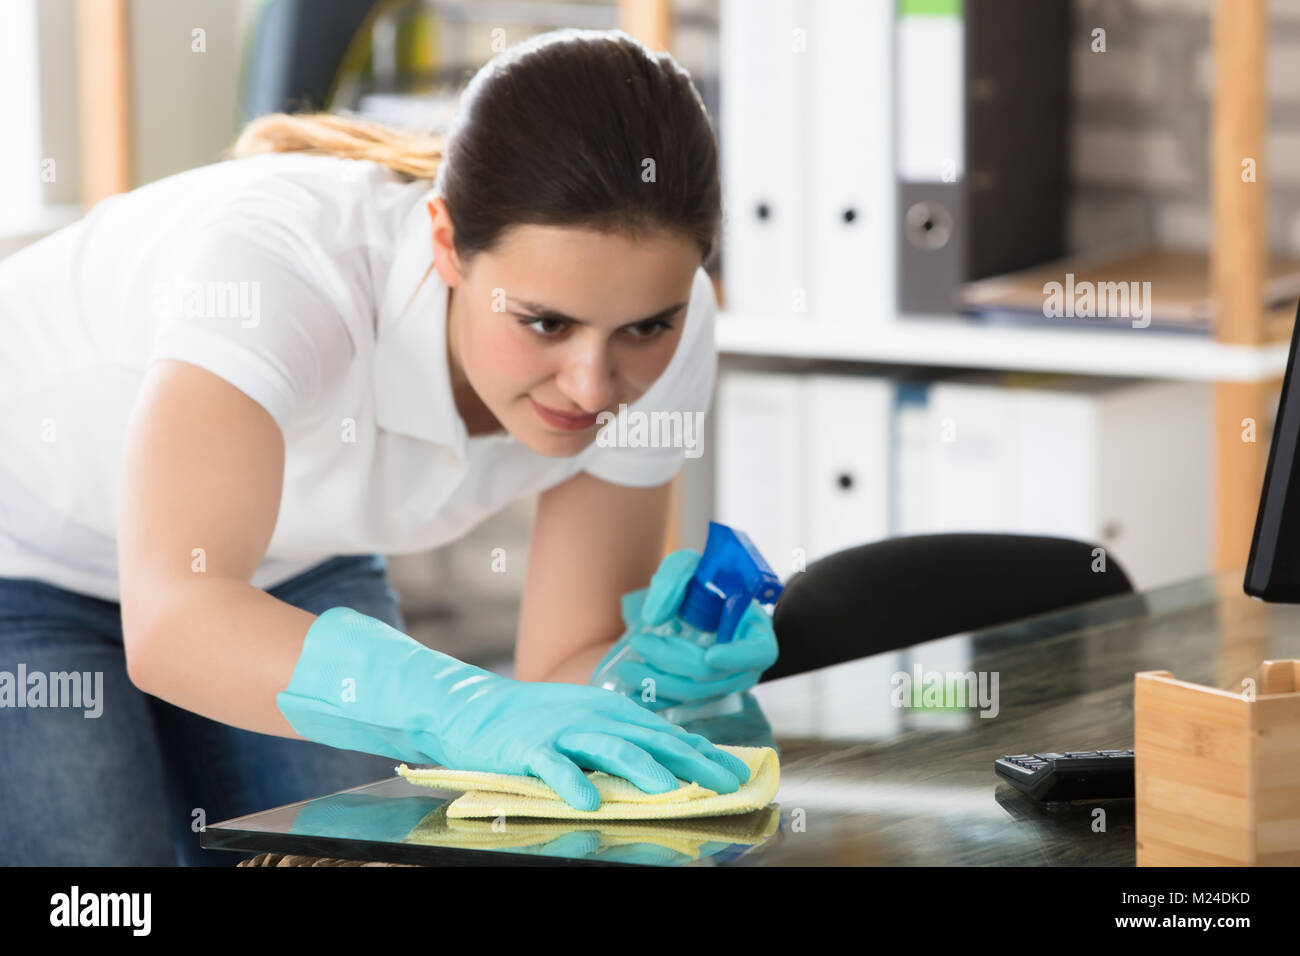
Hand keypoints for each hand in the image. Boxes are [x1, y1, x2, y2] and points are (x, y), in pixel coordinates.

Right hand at [277, 607, 751, 813]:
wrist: (470, 707)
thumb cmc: (534, 722)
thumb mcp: (584, 724)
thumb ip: (622, 740)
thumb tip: (671, 761)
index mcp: (609, 712)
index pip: (664, 733)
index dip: (702, 753)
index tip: (738, 773)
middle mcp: (592, 717)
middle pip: (649, 740)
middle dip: (691, 762)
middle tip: (725, 783)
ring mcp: (559, 731)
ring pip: (608, 750)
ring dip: (642, 770)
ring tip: (671, 791)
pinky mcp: (526, 747)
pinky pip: (552, 767)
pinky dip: (571, 783)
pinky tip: (589, 801)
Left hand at [603, 549, 778, 710]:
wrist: (698, 600)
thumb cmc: (702, 580)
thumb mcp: (690, 566)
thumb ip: (674, 580)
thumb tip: (652, 617)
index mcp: (756, 632)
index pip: (758, 652)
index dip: (737, 657)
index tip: (710, 655)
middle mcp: (745, 665)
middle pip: (714, 675)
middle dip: (674, 663)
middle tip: (638, 644)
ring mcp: (724, 683)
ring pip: (694, 693)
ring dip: (659, 684)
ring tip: (626, 670)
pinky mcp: (703, 694)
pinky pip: (681, 703)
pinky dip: (657, 701)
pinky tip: (632, 696)